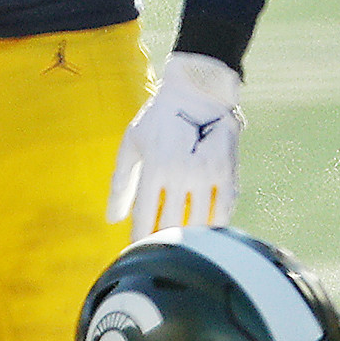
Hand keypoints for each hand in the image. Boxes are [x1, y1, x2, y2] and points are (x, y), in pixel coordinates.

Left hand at [107, 51, 243, 238]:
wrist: (198, 89)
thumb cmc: (159, 117)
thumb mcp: (133, 143)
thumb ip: (121, 182)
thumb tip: (112, 219)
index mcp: (153, 167)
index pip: (145, 217)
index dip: (140, 239)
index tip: (138, 250)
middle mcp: (180, 173)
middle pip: (172, 225)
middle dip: (164, 243)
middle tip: (160, 251)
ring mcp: (206, 173)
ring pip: (199, 223)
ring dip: (189, 238)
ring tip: (183, 245)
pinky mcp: (228, 171)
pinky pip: (224, 211)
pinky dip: (215, 225)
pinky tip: (206, 229)